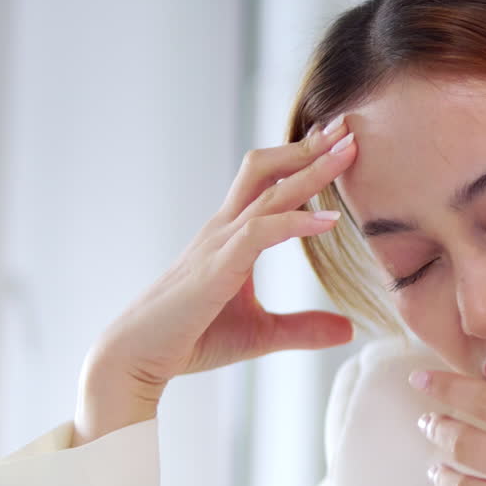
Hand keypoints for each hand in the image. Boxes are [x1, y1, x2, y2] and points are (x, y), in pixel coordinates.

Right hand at [74, 117, 358, 444]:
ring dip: (311, 170)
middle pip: (266, 169)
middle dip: (308, 147)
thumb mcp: (261, 334)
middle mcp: (223, 229)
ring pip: (268, 192)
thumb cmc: (191, 339)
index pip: (267, 182)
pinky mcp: (216, 267)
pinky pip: (259, 233)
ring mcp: (217, 243)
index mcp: (230, 236)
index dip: (301, 158)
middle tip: (348, 127)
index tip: (337, 141)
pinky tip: (329, 222)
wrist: (137, 358)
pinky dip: (295, 223)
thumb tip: (348, 329)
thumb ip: (304, 328)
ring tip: (348, 152)